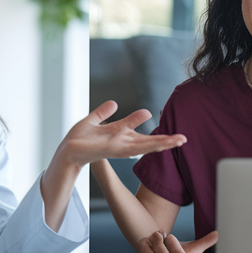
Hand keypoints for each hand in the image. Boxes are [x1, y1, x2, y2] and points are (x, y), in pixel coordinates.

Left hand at [56, 100, 186, 168]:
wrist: (67, 149)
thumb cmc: (78, 139)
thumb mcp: (93, 120)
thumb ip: (104, 112)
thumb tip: (114, 103)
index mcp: (120, 136)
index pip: (143, 136)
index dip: (157, 135)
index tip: (174, 134)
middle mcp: (122, 143)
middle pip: (148, 142)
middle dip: (165, 141)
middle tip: (184, 138)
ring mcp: (119, 147)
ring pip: (145, 145)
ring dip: (162, 143)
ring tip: (178, 141)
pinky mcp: (113, 149)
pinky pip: (133, 146)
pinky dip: (146, 145)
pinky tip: (158, 144)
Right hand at [136, 229, 217, 252]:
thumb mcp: (192, 251)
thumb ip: (204, 242)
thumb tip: (217, 234)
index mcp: (169, 238)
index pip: (172, 240)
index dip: (179, 252)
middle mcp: (157, 239)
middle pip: (160, 241)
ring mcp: (148, 245)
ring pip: (150, 245)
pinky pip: (142, 252)